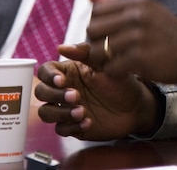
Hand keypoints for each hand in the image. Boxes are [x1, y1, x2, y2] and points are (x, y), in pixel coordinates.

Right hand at [34, 44, 157, 140]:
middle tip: (76, 96)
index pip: (45, 71)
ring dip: (61, 113)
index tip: (62, 80)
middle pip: (41, 92)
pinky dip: (72, 127)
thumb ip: (86, 53)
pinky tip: (88, 122)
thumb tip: (62, 47)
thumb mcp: (106, 64)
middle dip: (55, 95)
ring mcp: (66, 109)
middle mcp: (63, 90)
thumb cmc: (120, 82)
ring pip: (46, 112)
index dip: (49, 76)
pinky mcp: (72, 126)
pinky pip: (61, 129)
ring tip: (82, 112)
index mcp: (69, 72)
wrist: (135, 107)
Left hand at [85, 0, 176, 83]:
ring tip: (119, 62)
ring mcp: (138, 36)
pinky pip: (110, 68)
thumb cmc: (170, 34)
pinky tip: (127, 71)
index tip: (109, 37)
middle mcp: (137, 16)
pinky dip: (115, 73)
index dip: (98, 27)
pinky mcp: (139, 58)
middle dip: (97, 43)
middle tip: (111, 52)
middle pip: (93, 29)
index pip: (97, 11)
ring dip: (105, 61)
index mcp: (138, 3)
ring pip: (98, 51)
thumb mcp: (149, 11)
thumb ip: (119, 3)